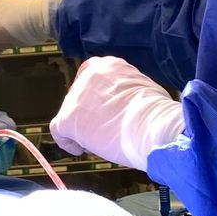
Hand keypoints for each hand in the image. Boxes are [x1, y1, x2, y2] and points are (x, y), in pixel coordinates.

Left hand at [49, 56, 187, 171]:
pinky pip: (59, 131)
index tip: (101, 110)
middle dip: (88, 113)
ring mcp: (77, 96)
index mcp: (109, 65)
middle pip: (78, 96)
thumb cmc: (158, 113)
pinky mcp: (69, 117)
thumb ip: (126, 92)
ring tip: (99, 142)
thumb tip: (123, 106)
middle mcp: (89, 75)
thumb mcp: (144, 88)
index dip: (95, 97)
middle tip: (102, 130)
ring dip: (82, 128)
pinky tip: (80, 150)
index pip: (92, 78)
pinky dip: (68, 142)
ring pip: (70, 114)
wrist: (153, 125)